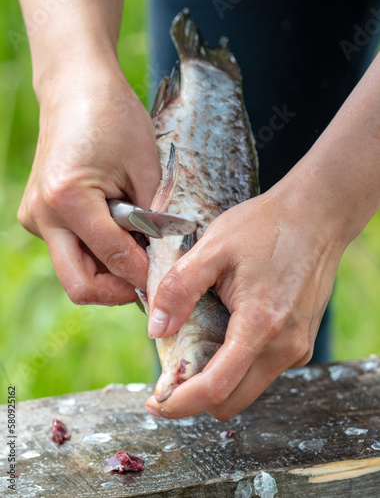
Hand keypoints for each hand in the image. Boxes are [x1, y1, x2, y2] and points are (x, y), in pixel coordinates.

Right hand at [18, 69, 160, 304]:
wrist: (77, 88)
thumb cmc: (114, 117)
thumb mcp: (146, 168)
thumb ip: (153, 220)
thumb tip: (161, 262)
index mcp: (67, 198)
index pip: (112, 259)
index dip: (144, 275)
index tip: (167, 279)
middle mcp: (42, 215)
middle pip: (80, 285)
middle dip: (118, 290)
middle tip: (148, 279)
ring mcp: (35, 218)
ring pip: (74, 272)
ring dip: (108, 273)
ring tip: (136, 250)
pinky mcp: (38, 216)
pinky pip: (70, 252)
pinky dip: (97, 254)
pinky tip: (118, 234)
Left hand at [145, 179, 345, 419]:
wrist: (316, 216)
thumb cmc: (265, 227)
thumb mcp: (213, 247)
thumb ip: (180, 288)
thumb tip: (157, 330)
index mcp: (260, 324)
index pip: (217, 388)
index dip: (181, 404)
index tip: (156, 404)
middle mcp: (285, 346)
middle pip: (232, 400)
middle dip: (196, 398)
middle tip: (170, 378)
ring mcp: (297, 347)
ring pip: (247, 387)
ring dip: (217, 380)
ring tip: (195, 348)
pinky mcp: (300, 341)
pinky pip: (262, 369)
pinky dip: (237, 364)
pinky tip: (224, 333)